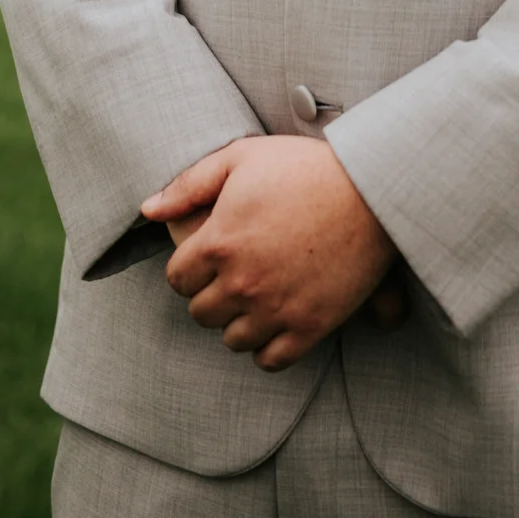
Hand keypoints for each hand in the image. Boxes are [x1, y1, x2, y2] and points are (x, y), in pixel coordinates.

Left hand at [141, 136, 398, 371]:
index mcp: (218, 242)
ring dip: (238, 321)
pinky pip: (270, 360)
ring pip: (232, 340)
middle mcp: (241, 282)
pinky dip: (268, 347)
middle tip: (234, 275)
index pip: (177, 280)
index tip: (209, 258)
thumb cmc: (304, 166)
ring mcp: (275, 309)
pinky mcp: (309, 327)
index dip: (190, 268)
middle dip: (211, 294)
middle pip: (201, 313)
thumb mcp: (241, 158)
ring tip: (257, 297)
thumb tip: (147, 210)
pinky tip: (277, 320)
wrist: (370, 187)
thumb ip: (189, 184)